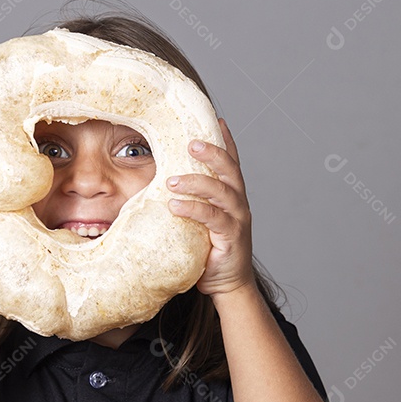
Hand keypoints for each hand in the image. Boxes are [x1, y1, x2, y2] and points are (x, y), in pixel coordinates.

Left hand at [166, 117, 255, 298]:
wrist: (227, 283)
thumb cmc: (210, 249)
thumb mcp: (200, 220)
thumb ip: (191, 200)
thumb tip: (162, 182)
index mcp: (232, 194)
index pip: (231, 161)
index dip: (225, 140)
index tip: (215, 119)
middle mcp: (238, 202)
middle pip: (230, 169)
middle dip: (211, 152)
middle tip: (190, 142)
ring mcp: (238, 218)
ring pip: (221, 191)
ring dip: (196, 181)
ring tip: (171, 180)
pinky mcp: (232, 236)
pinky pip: (213, 217)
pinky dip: (193, 209)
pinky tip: (175, 205)